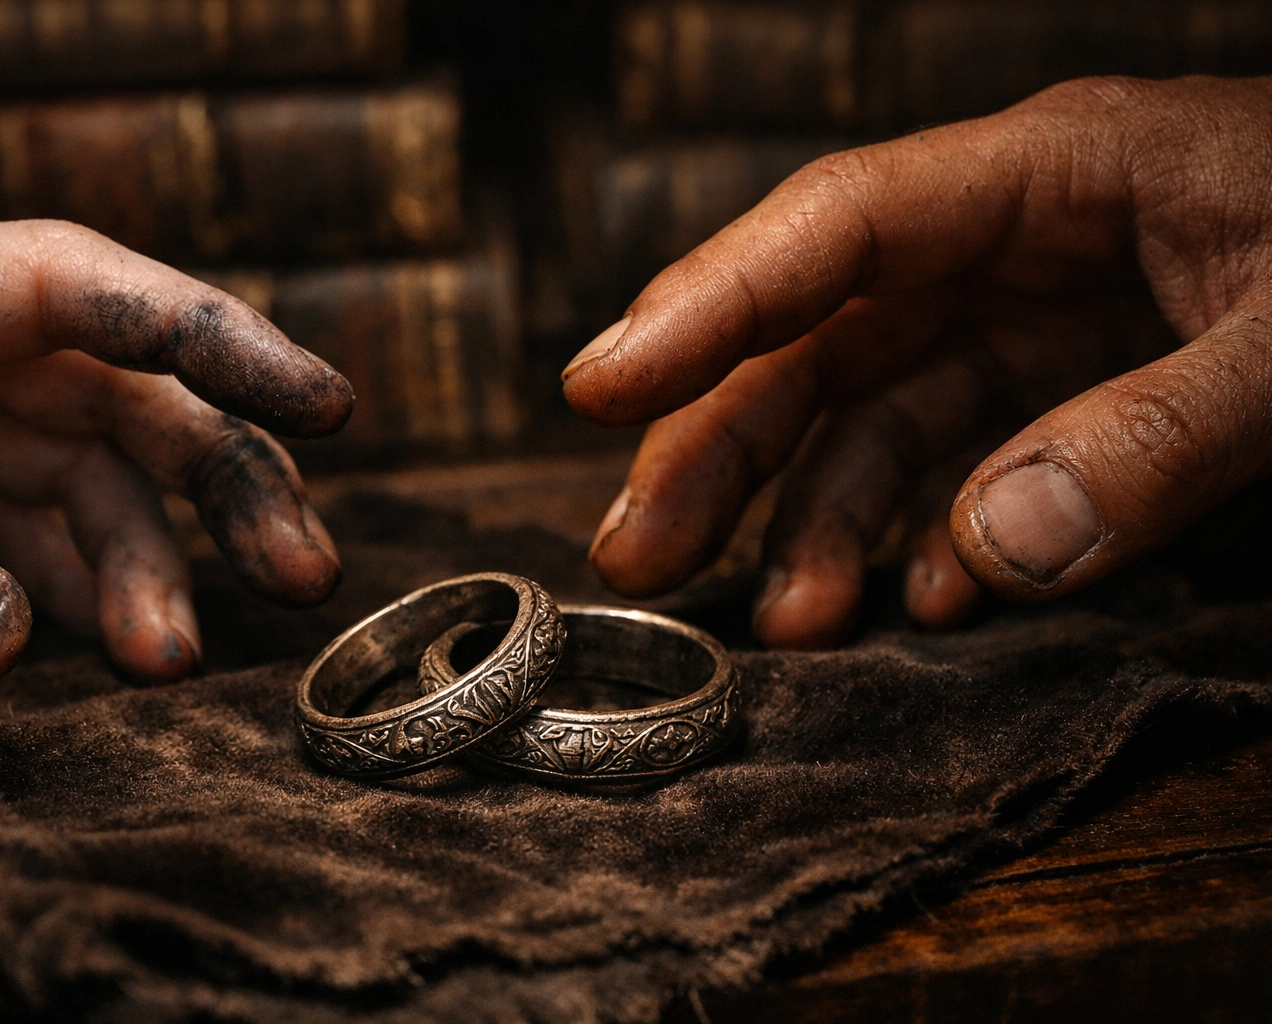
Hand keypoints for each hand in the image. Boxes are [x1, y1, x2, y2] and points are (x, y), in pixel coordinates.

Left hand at [0, 215, 350, 687]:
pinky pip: (14, 533)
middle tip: (297, 576)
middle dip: (215, 480)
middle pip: (115, 391)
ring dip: (141, 565)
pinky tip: (97, 651)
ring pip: (79, 475)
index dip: (213, 337)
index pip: (82, 287)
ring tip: (170, 661)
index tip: (327, 402)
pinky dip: (65, 592)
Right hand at [562, 76, 1271, 647]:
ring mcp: (1031, 321)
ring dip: (815, 521)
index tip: (594, 384)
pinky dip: (924, 539)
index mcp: (1049, 175)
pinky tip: (915, 605)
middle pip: (817, 334)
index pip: (835, 228)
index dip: (703, 304)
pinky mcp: (1063, 390)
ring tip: (788, 624)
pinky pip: (955, 465)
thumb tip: (990, 549)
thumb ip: (1164, 436)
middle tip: (641, 551)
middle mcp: (1010, 243)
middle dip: (719, 442)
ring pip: (867, 413)